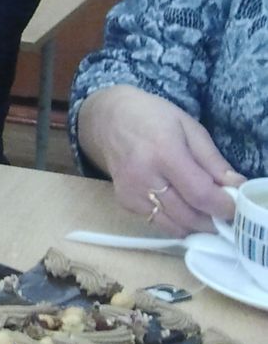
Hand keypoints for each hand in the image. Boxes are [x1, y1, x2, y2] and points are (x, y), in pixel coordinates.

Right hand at [76, 85, 243, 235]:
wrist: (107, 118)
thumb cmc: (151, 117)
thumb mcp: (189, 127)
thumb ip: (213, 160)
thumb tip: (237, 187)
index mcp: (164, 152)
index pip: (200, 194)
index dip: (224, 206)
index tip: (235, 206)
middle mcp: (144, 176)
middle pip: (188, 216)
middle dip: (213, 220)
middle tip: (224, 213)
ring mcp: (131, 191)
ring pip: (173, 226)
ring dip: (195, 225)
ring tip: (205, 212)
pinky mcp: (124, 201)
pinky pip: (158, 222)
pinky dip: (175, 220)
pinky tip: (180, 205)